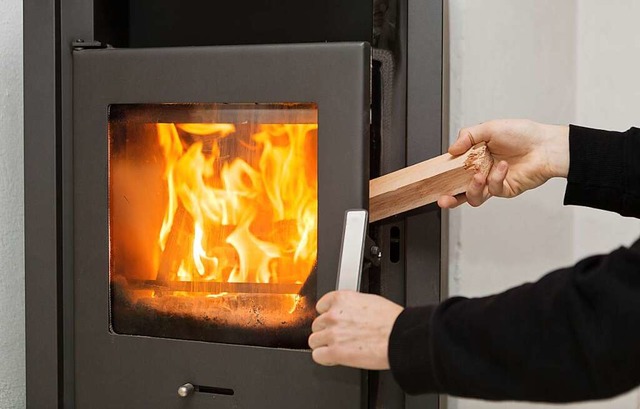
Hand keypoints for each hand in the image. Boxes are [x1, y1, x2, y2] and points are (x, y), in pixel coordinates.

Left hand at [309, 291, 403, 369]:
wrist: (399, 337)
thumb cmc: (392, 321)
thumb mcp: (369, 301)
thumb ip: (352, 306)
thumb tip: (348, 312)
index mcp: (342, 299)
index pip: (321, 306)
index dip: (327, 315)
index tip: (333, 321)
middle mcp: (334, 315)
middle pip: (317, 324)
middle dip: (327, 331)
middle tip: (339, 336)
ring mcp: (332, 334)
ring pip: (314, 340)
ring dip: (324, 344)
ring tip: (338, 347)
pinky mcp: (335, 352)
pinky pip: (318, 356)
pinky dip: (325, 358)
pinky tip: (334, 357)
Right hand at [438, 119, 569, 207]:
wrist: (546, 146)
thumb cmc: (523, 134)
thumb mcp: (490, 128)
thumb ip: (468, 136)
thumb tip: (451, 149)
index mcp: (476, 156)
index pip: (455, 169)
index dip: (445, 175)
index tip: (435, 178)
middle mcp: (482, 171)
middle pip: (460, 189)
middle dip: (450, 198)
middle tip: (443, 198)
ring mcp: (493, 182)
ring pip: (474, 196)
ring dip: (472, 188)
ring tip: (478, 176)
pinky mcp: (505, 190)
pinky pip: (493, 189)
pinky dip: (496, 178)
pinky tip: (503, 167)